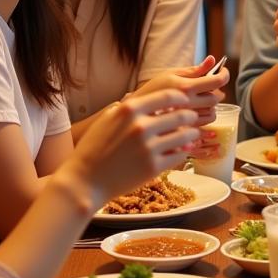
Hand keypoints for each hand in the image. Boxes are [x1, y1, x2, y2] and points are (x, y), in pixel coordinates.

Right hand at [63, 90, 199, 208]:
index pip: (168, 96)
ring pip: (184, 136)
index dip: (181, 98)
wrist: (85, 181)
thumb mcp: (108, 119)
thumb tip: (152, 99)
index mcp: (129, 110)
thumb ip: (130, 108)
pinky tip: (182, 150)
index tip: (185, 101)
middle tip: (193, 117)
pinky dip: (183, 152)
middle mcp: (141, 126)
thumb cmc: (94, 149)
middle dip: (190, 116)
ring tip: (192, 134)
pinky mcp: (153, 167)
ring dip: (191, 134)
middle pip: (181, 115)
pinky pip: (179, 155)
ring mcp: (148, 147)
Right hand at [134, 55, 229, 126]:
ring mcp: (185, 120)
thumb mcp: (169, 75)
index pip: (216, 81)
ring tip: (198, 103)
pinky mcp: (184, 131)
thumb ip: (193, 70)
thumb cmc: (151, 91)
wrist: (130, 115)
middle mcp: (186, 104)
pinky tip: (194, 115)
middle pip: (216, 99)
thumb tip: (212, 59)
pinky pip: (204, 127)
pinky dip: (202, 120)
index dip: (224, 75)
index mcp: (184, 87)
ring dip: (209, 108)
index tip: (222, 72)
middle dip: (215, 92)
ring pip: (212, 115)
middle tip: (207, 89)